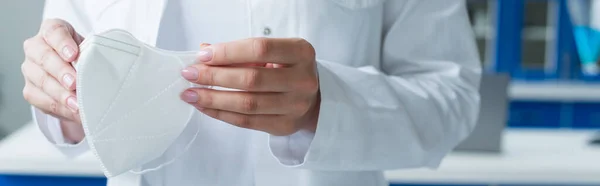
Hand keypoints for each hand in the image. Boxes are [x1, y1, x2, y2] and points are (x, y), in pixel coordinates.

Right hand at [21, 19, 84, 141]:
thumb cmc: (85, 56)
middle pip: (44, 57)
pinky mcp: (30, 90)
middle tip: (74, 83)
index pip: (54, 32)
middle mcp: (36, 47)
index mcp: (52, 30)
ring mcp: (30, 69)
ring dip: (60, 94)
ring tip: (77, 103)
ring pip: (41, 80)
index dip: (62, 43)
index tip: (73, 55)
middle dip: (61, 72)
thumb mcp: (91, 49)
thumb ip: (94, 54)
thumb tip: (107, 72)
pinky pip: (42, 100)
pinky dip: (60, 107)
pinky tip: (73, 111)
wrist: (74, 72)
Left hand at [180, 38, 320, 135]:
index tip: (203, 56)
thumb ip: (241, 51)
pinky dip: (222, 114)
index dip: (228, 52)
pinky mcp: (285, 125)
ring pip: (247, 104)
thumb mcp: (273, 53)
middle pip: (251, 79)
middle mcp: (303, 80)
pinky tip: (205, 107)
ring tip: (191, 94)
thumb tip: (204, 52)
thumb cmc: (288, 69)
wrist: (314, 97)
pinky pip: (247, 122)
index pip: (259, 49)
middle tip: (190, 74)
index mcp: (301, 53)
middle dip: (215, 77)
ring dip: (213, 99)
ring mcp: (296, 105)